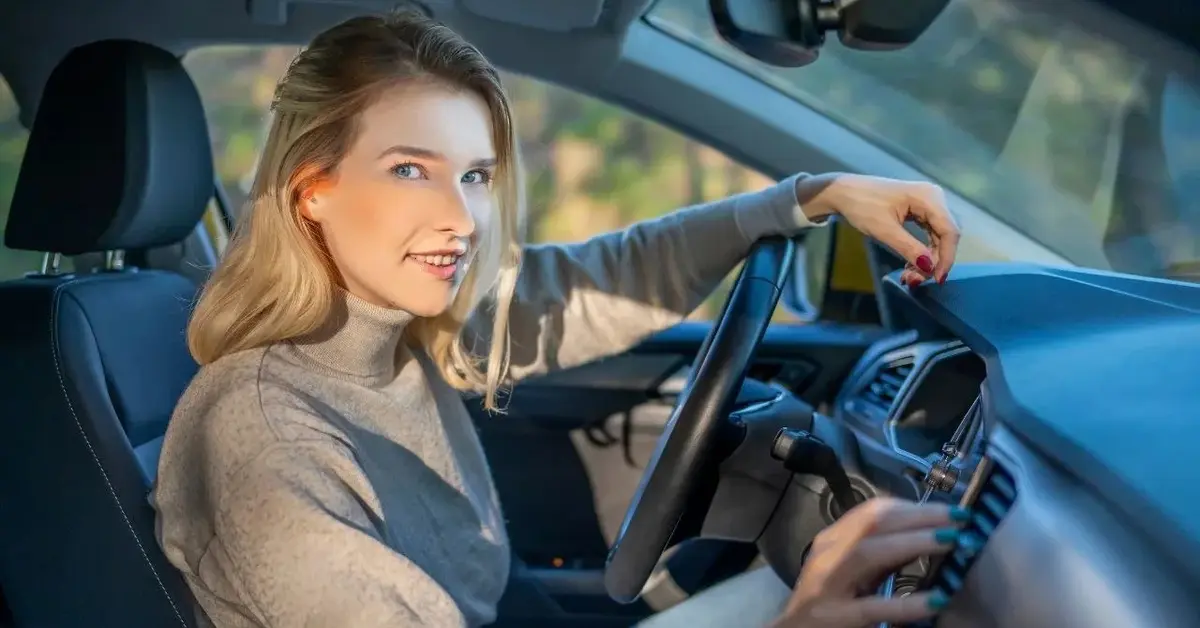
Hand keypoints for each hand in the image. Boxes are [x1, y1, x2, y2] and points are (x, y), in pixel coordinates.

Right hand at [770, 498, 968, 627]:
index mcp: (833, 539)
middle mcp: (828, 554)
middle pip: (874, 522)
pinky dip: (907, 603)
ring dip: (914, 542)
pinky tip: (936, 600)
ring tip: (951, 541)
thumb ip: (882, 554)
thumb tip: (930, 534)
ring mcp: (828, 584)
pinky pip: (874, 607)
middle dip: (921, 517)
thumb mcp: (852, 570)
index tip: (950, 510)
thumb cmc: (828, 600)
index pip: (873, 510)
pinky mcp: (836, 617)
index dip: (914, 507)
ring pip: (869, 552)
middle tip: (961, 518)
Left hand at [796, 174, 959, 284]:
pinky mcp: (920, 210)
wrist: (844, 192)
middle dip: (934, 261)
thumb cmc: (861, 206)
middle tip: (914, 280)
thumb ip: (908, 248)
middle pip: (946, 235)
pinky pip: (929, 234)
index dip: (946, 257)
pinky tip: (910, 266)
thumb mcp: (883, 230)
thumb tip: (929, 268)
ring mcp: (928, 203)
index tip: (936, 279)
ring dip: (927, 259)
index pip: (949, 231)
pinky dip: (921, 252)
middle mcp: (934, 198)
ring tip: (908, 276)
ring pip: (938, 238)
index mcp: (928, 197)